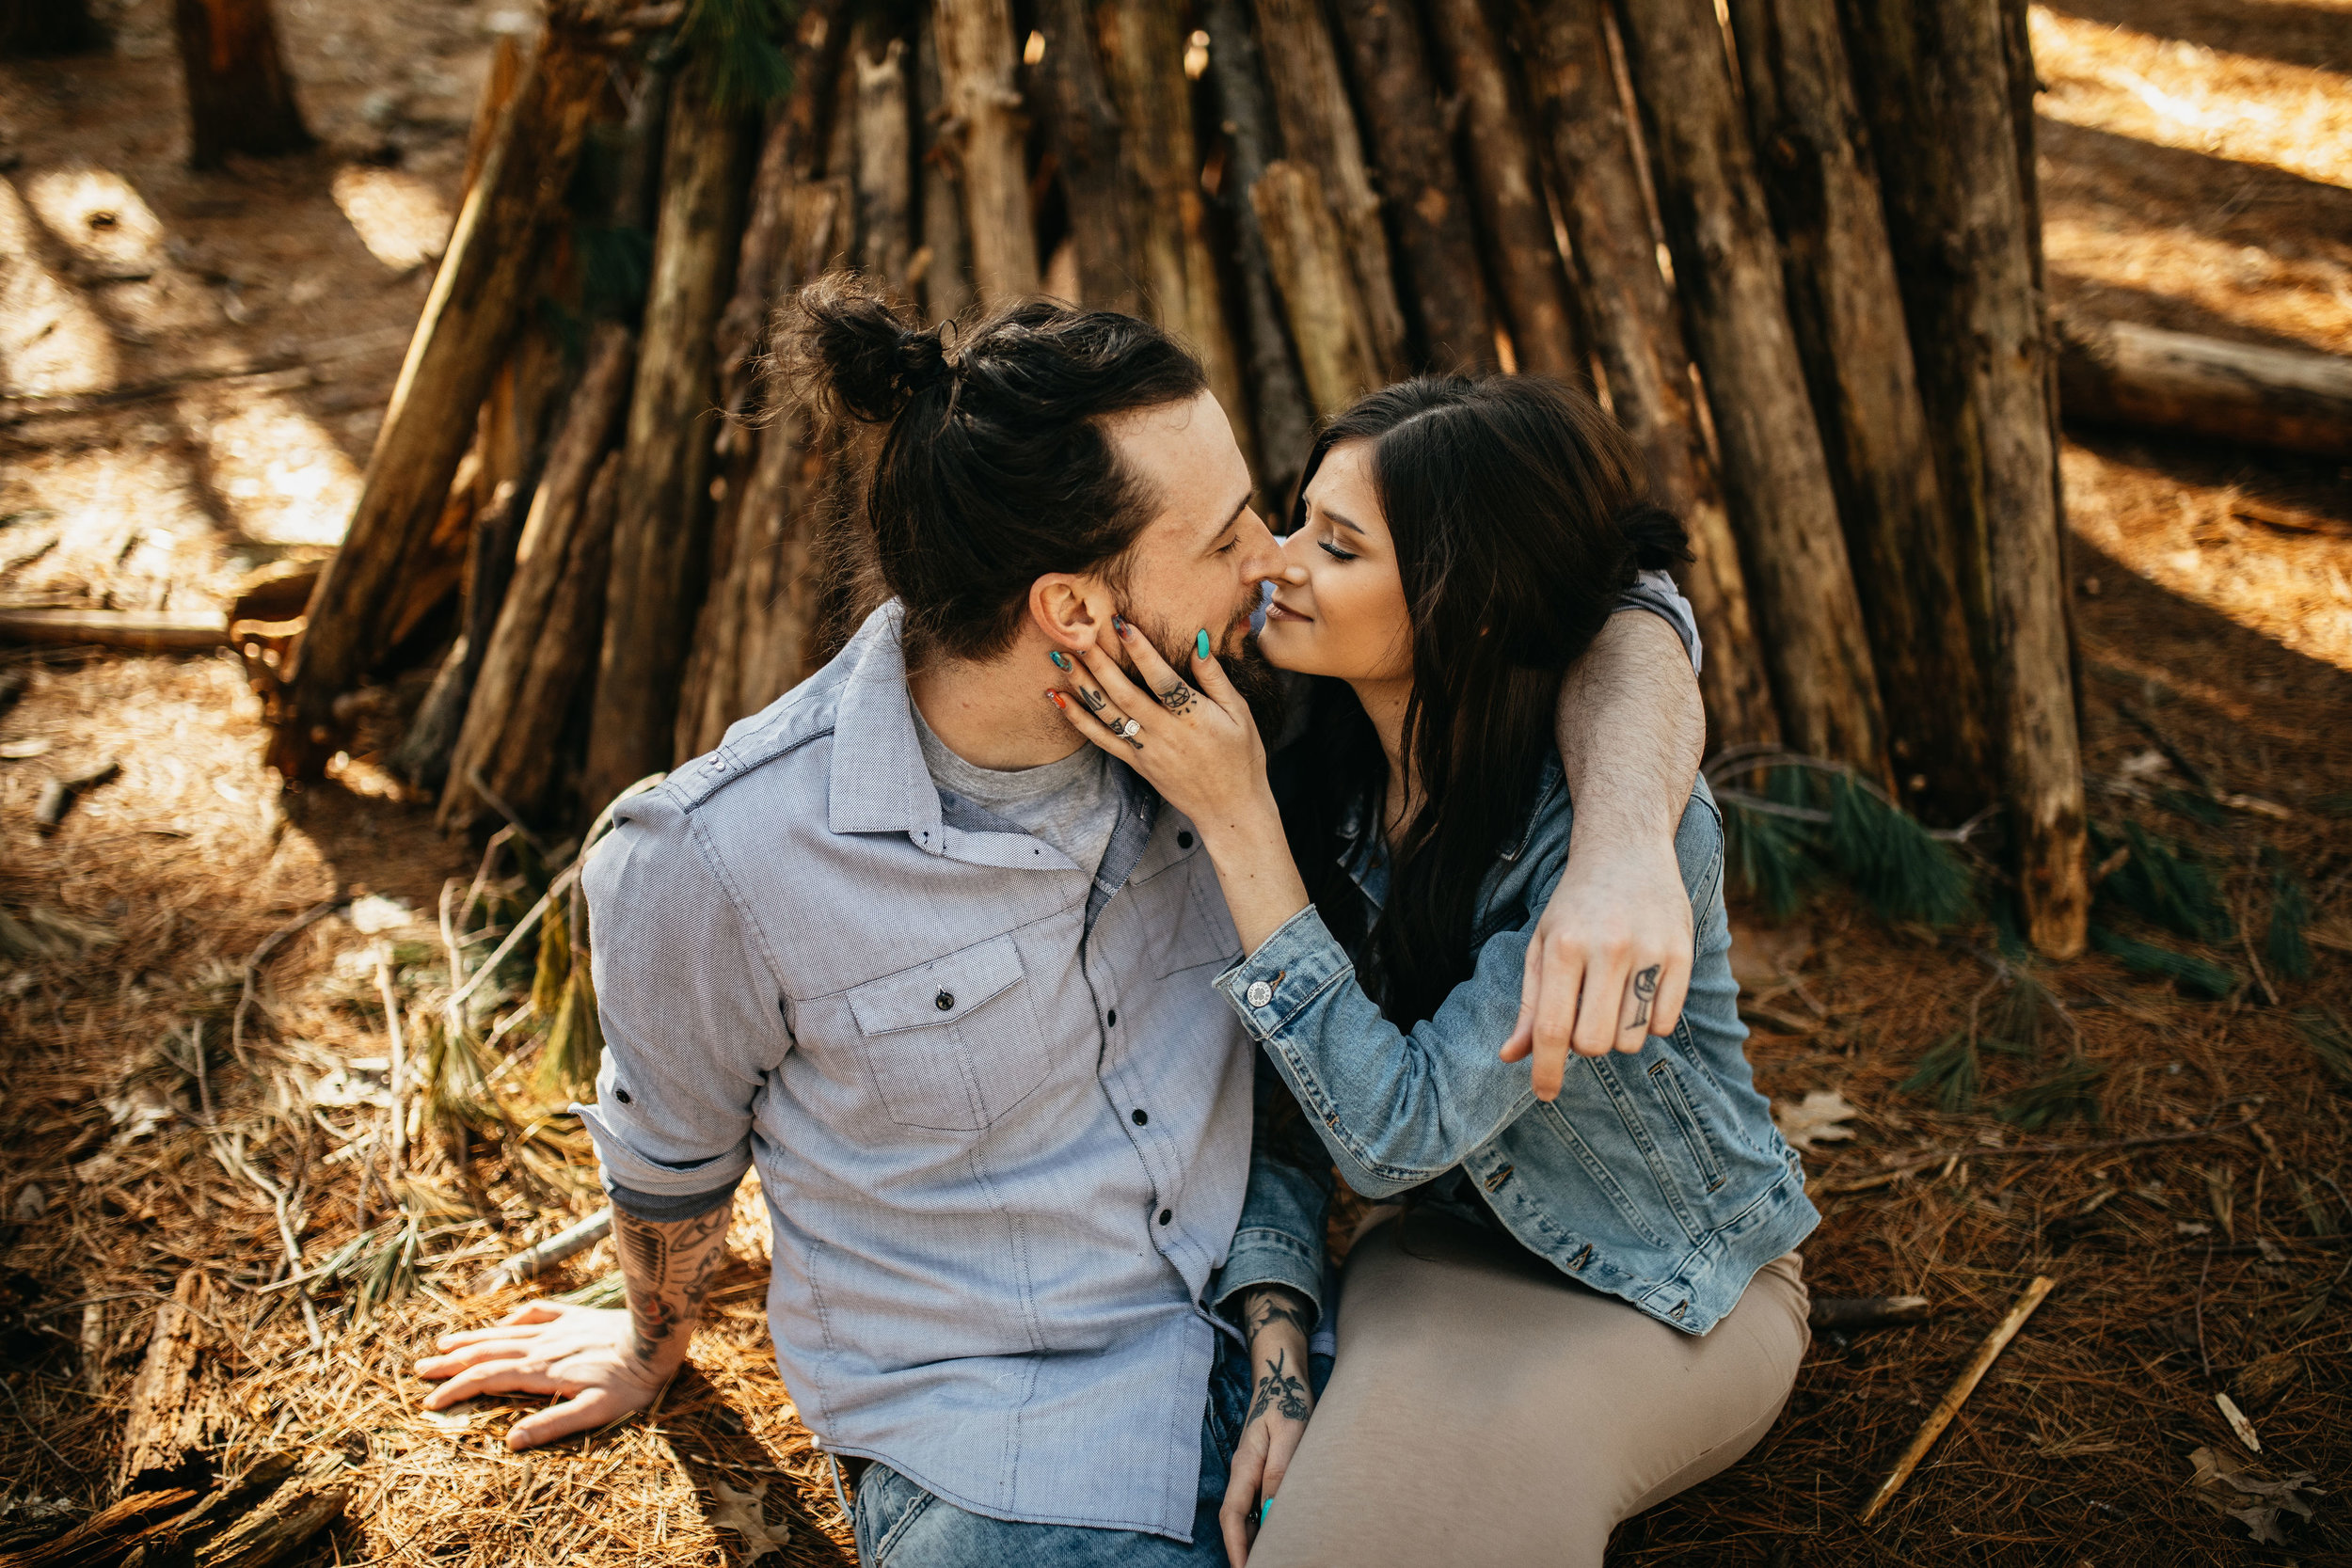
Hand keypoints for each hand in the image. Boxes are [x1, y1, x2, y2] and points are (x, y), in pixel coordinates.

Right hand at [414, 1300, 669, 1449]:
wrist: (658, 1337)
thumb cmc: (631, 1382)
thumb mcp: (595, 1411)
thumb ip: (552, 1424)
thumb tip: (511, 1441)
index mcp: (541, 1370)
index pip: (486, 1378)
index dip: (455, 1390)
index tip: (430, 1402)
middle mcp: (541, 1346)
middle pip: (485, 1353)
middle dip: (450, 1363)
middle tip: (419, 1370)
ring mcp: (557, 1328)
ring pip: (503, 1333)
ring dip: (471, 1340)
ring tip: (442, 1344)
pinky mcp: (574, 1315)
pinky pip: (535, 1313)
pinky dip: (511, 1319)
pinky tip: (501, 1325)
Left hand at [1049, 618, 1272, 836]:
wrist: (1229, 808)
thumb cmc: (1241, 756)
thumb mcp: (1240, 713)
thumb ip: (1215, 678)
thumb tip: (1199, 642)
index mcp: (1194, 717)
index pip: (1162, 679)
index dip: (1141, 651)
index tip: (1121, 623)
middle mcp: (1165, 733)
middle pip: (1124, 694)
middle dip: (1099, 662)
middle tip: (1078, 633)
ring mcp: (1147, 750)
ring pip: (1108, 714)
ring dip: (1082, 684)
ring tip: (1060, 657)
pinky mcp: (1136, 763)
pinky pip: (1101, 739)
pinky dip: (1077, 718)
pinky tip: (1059, 698)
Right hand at [1220, 1320, 1313, 1566]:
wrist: (1282, 1374)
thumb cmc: (1288, 1400)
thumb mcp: (1290, 1432)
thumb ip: (1280, 1468)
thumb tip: (1273, 1506)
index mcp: (1245, 1464)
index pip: (1233, 1515)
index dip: (1236, 1545)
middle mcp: (1243, 1471)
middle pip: (1236, 1519)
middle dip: (1241, 1549)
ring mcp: (1251, 1469)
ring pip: (1246, 1513)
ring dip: (1252, 1537)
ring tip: (1269, 1558)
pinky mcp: (1263, 1466)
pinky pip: (1257, 1502)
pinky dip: (1262, 1522)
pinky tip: (1275, 1531)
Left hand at [1500, 835, 1692, 1098]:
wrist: (1626, 851)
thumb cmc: (1575, 906)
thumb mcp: (1541, 946)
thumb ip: (1530, 1004)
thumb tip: (1511, 1057)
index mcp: (1563, 946)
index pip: (1553, 1029)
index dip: (1546, 1070)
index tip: (1543, 1094)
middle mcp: (1608, 948)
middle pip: (1595, 1043)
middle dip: (1585, 1045)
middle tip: (1584, 1016)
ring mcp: (1650, 950)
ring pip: (1632, 1040)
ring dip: (1618, 1035)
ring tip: (1612, 999)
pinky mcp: (1683, 953)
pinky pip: (1665, 1024)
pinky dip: (1649, 1022)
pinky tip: (1640, 990)